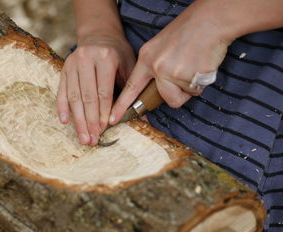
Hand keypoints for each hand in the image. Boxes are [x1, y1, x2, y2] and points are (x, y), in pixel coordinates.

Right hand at [57, 34, 134, 144]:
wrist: (99, 34)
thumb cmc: (117, 53)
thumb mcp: (129, 66)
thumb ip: (132, 91)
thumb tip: (142, 119)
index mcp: (105, 58)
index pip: (103, 91)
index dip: (102, 112)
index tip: (103, 129)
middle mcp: (86, 59)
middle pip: (87, 97)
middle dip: (89, 121)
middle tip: (92, 140)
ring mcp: (72, 64)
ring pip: (73, 97)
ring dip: (78, 120)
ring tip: (82, 137)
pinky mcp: (64, 69)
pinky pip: (61, 91)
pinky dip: (62, 107)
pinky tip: (65, 122)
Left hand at [109, 2, 230, 123]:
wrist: (211, 20)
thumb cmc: (190, 30)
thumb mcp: (162, 45)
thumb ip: (156, 65)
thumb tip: (158, 86)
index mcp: (147, 57)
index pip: (131, 86)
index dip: (122, 104)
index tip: (113, 118)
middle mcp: (156, 67)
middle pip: (162, 98)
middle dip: (175, 94)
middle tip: (184, 77)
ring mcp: (172, 73)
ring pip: (180, 96)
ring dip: (189, 88)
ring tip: (194, 68)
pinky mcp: (188, 77)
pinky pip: (195, 91)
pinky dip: (200, 82)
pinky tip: (202, 65)